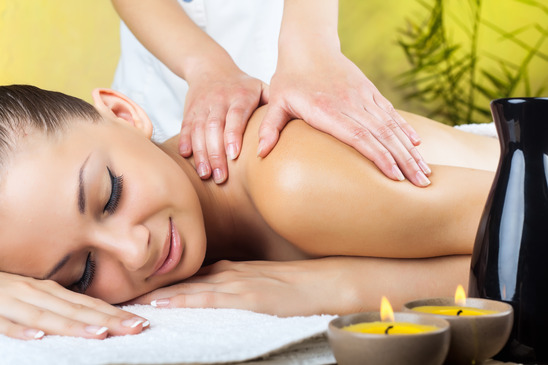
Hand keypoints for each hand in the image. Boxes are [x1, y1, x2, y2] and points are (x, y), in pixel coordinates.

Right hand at [0, 272, 147, 339]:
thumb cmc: (3, 289)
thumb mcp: (34, 293)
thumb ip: (58, 302)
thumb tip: (91, 315)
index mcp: (48, 290)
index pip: (87, 304)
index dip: (113, 313)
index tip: (139, 321)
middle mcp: (35, 293)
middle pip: (74, 309)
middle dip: (107, 320)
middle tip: (136, 327)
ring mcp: (12, 301)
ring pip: (45, 315)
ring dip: (72, 325)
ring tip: (99, 334)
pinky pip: (5, 323)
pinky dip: (21, 329)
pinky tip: (39, 337)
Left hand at [126, 259, 356, 315]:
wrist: (327, 282)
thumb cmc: (297, 283)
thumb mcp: (261, 280)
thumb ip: (235, 284)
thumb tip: (209, 292)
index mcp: (231, 269)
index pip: (188, 277)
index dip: (161, 283)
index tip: (134, 287)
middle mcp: (229, 273)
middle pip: (183, 281)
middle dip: (152, 287)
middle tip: (118, 292)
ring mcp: (238, 283)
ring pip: (190, 288)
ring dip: (159, 295)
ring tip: (129, 300)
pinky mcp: (249, 297)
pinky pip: (211, 299)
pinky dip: (186, 302)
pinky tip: (165, 306)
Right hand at [179, 69, 266, 183]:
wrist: (210, 67)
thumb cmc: (243, 85)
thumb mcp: (261, 88)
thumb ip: (273, 106)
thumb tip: (293, 127)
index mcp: (240, 95)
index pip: (235, 115)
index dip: (233, 134)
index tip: (234, 155)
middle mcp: (220, 99)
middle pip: (215, 126)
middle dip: (216, 152)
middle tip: (220, 176)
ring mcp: (203, 105)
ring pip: (198, 129)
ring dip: (201, 153)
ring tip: (205, 174)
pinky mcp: (190, 110)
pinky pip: (186, 126)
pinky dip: (185, 141)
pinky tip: (187, 157)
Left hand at [258, 51, 431, 186]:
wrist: (309, 45)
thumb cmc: (290, 77)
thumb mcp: (276, 101)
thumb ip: (270, 127)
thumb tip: (259, 154)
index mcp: (328, 110)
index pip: (359, 136)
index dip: (379, 157)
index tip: (394, 177)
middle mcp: (351, 103)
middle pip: (382, 135)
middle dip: (403, 161)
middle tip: (420, 184)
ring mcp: (363, 97)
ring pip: (391, 126)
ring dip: (409, 149)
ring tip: (423, 172)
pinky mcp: (369, 92)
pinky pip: (390, 113)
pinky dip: (405, 129)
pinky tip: (417, 144)